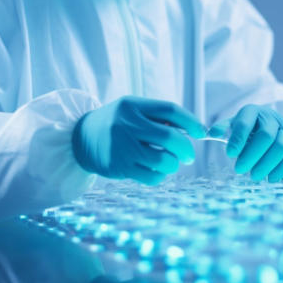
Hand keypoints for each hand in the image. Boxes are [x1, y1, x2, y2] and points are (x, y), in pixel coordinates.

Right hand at [73, 97, 205, 184]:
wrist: (80, 139)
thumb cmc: (117, 124)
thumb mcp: (132, 111)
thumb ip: (158, 117)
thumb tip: (193, 130)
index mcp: (133, 106)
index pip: (170, 110)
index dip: (191, 122)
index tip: (201, 132)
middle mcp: (127, 125)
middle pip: (170, 137)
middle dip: (186, 149)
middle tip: (189, 155)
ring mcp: (122, 147)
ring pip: (163, 160)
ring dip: (173, 164)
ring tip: (169, 162)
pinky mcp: (120, 167)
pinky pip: (152, 176)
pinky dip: (160, 175)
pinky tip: (156, 171)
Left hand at [222, 105, 282, 182]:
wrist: (269, 123)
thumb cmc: (247, 127)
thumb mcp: (233, 125)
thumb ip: (223, 129)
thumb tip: (209, 134)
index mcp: (252, 111)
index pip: (245, 123)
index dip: (238, 138)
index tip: (229, 154)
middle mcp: (272, 117)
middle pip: (266, 136)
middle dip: (252, 155)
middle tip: (239, 170)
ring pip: (281, 146)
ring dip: (267, 164)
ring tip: (254, 176)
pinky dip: (281, 169)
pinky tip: (270, 179)